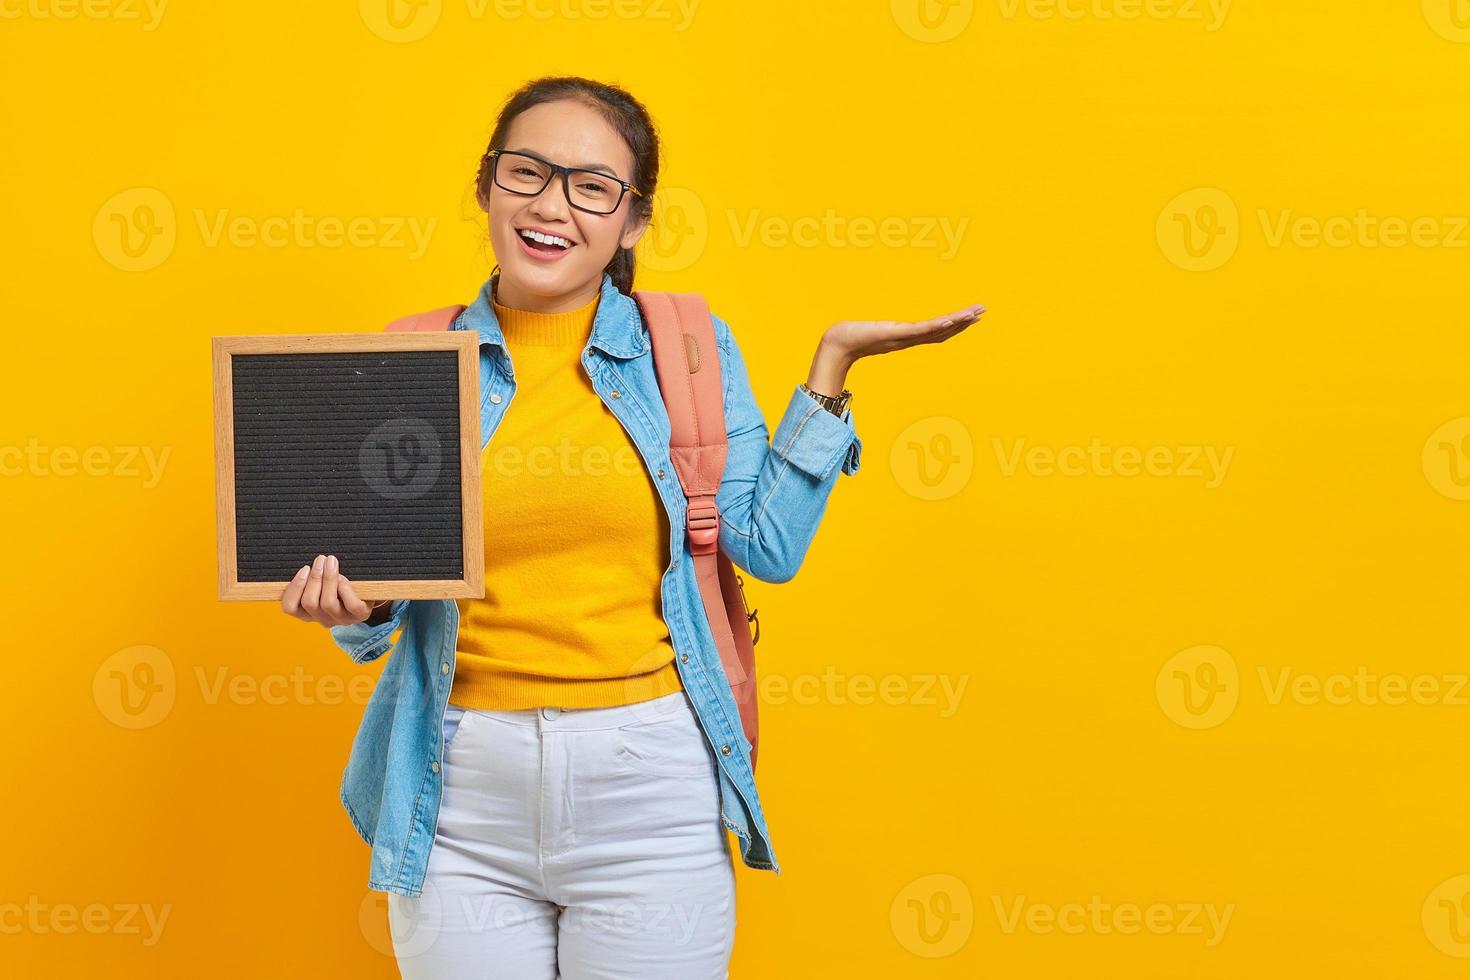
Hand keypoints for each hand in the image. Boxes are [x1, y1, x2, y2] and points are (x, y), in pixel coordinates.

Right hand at [280, 553, 382, 626]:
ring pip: (327, 603)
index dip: (294, 587)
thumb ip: (309, 577)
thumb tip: (302, 564)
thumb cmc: (340, 583)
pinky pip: (350, 604)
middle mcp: (323, 619)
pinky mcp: (359, 615)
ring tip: (331, 562)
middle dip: (314, 578)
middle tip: (320, 559)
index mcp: (308, 612)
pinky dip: (345, 588)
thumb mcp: (322, 581)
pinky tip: (344, 577)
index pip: (289, 607)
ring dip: (328, 579)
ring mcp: (342, 619)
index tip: (304, 568)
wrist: (370, 591)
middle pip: (309, 603)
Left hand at [823, 302, 984, 361]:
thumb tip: (879, 325)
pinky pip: (921, 330)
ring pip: (937, 330)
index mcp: (906, 336)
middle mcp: (909, 339)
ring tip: (975, 314)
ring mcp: (904, 338)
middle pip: (943, 331)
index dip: (955, 324)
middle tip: (983, 312)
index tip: (971, 316)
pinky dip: (937, 326)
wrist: (838, 344)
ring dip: (958, 322)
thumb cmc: (851, 336)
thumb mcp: (871, 329)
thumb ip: (879, 329)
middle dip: (964, 321)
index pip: (936, 330)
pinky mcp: (896, 334)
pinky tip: (951, 320)